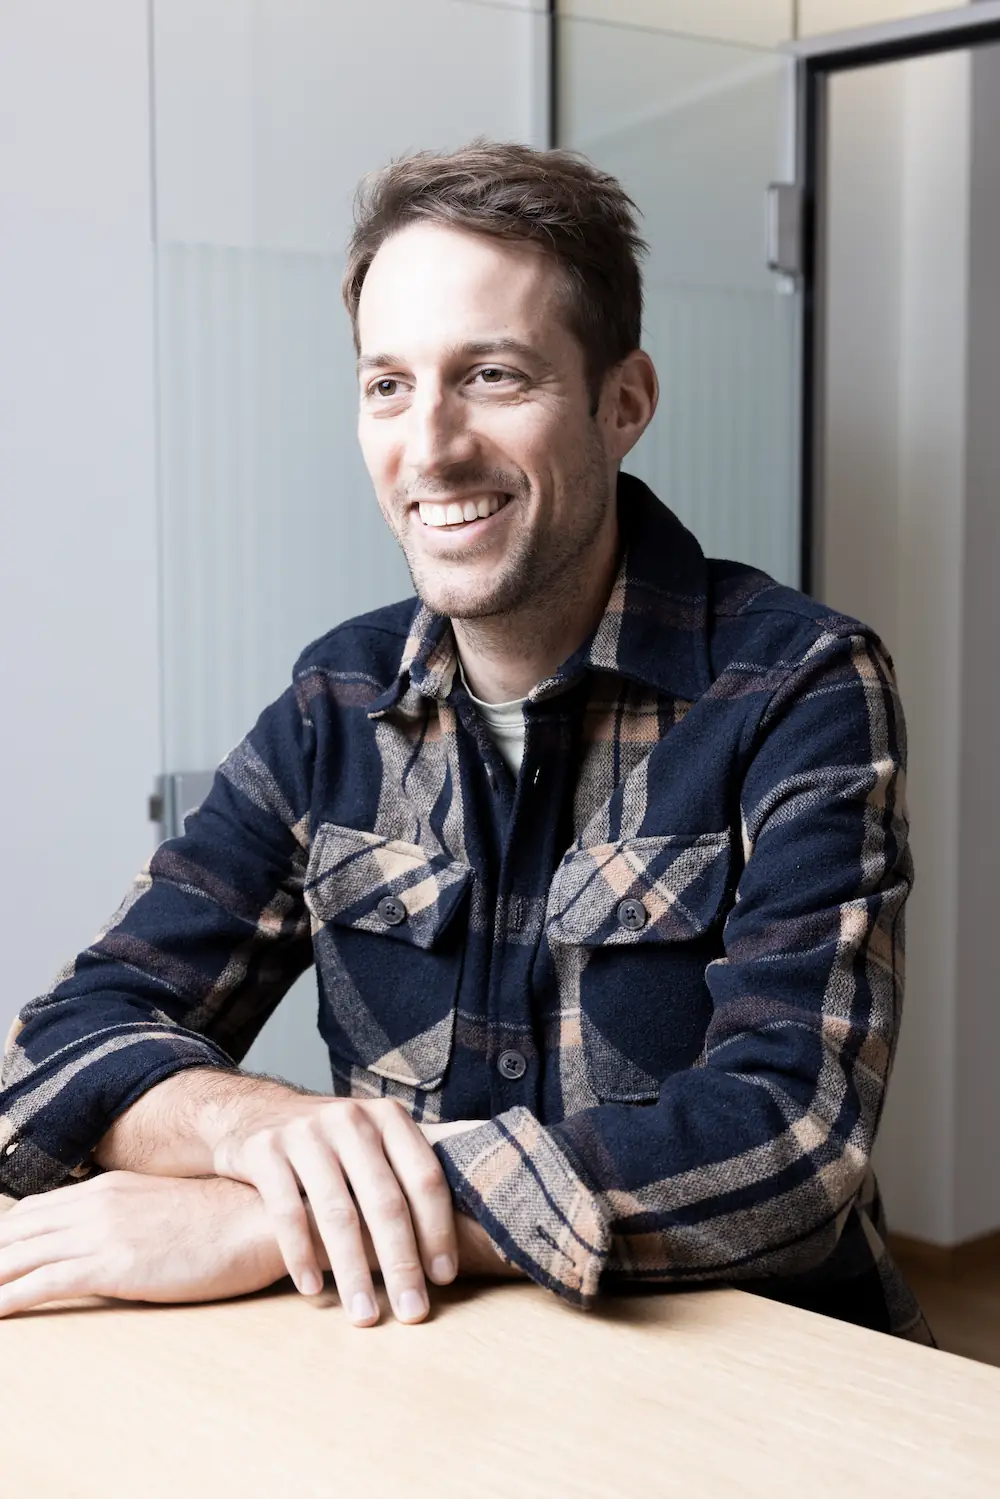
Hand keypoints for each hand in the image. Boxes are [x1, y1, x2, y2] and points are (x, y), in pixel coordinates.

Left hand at [0, 1172, 284, 1318]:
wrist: (256, 1219)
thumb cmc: (226, 1219)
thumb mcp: (169, 1208)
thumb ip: (136, 1215)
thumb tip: (124, 1238)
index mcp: (108, 1189)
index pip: (36, 1211)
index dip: (5, 1235)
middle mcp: (94, 1204)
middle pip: (17, 1231)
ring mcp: (100, 1233)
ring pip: (19, 1255)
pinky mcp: (110, 1265)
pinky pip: (40, 1283)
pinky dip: (7, 1298)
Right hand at [207, 1096, 469, 1325]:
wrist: (254, 1114)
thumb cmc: (333, 1139)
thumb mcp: (379, 1132)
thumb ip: (426, 1150)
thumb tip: (497, 1156)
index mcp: (388, 1118)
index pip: (425, 1177)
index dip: (438, 1229)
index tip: (445, 1278)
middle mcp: (350, 1119)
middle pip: (384, 1201)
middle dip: (400, 1263)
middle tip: (411, 1312)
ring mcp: (305, 1133)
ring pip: (336, 1212)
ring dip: (352, 1272)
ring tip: (364, 1315)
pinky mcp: (264, 1150)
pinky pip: (286, 1210)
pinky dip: (301, 1254)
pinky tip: (312, 1289)